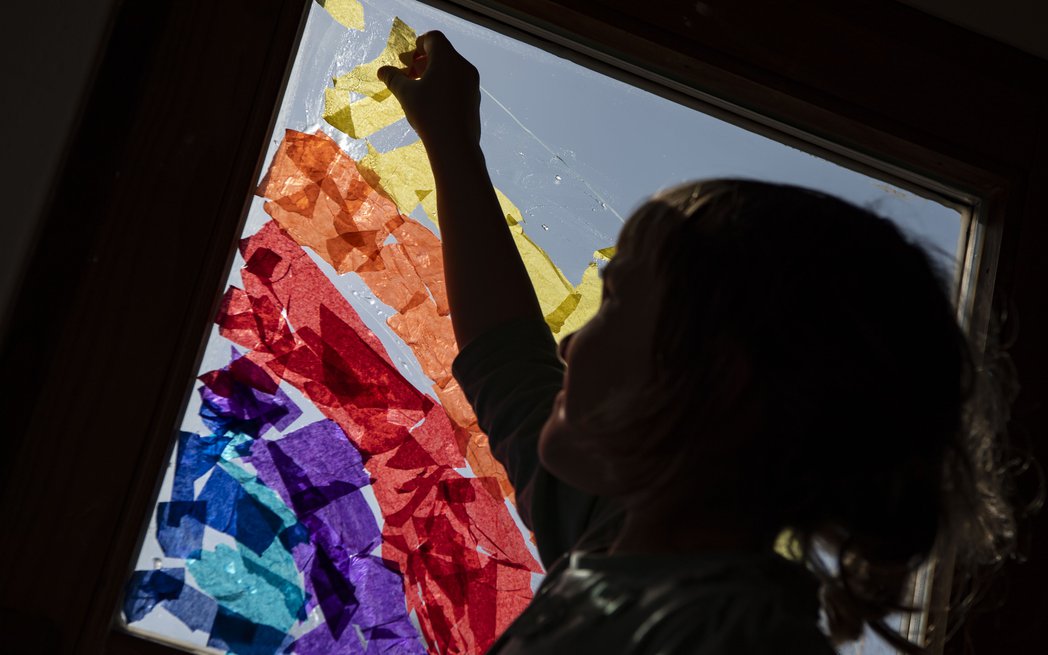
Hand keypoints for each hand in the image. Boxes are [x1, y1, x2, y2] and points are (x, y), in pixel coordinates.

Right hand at [378, 32, 480, 149]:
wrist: (455, 144)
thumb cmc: (428, 114)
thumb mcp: (406, 94)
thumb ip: (393, 78)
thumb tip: (382, 71)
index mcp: (447, 58)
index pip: (434, 38)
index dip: (418, 44)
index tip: (407, 59)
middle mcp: (463, 66)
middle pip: (443, 53)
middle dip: (423, 60)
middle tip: (408, 73)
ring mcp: (472, 83)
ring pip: (451, 69)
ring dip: (433, 73)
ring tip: (418, 88)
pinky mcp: (474, 98)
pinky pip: (458, 83)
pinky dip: (444, 84)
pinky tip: (433, 102)